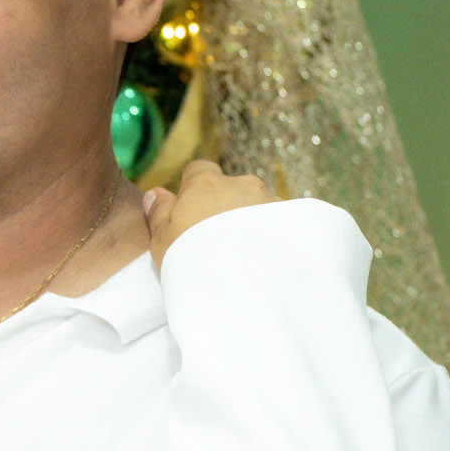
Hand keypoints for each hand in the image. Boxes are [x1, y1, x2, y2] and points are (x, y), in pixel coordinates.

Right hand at [143, 159, 272, 270]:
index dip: (192, 189)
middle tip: (215, 241)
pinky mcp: (294, 223)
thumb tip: (155, 194)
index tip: (188, 212)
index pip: (198, 170)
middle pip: (230, 188)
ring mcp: (271, 201)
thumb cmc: (193, 257)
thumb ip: (159, 212)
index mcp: (206, 183)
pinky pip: (279, 224)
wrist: (247, 280)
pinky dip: (270, 237)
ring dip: (249, 222)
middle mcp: (242, 184)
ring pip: (256, 206)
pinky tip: (263, 261)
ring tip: (242, 256)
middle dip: (225, 207)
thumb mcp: (162, 239)